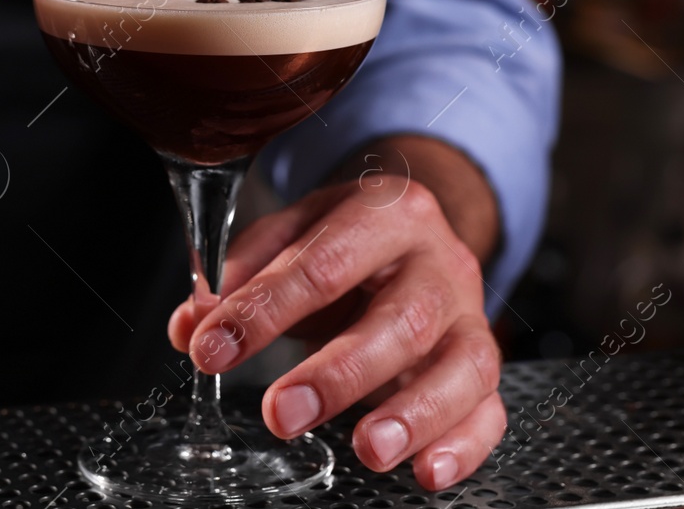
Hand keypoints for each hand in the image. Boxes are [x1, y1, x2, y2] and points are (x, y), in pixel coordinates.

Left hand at [168, 175, 505, 489]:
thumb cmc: (347, 238)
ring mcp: (469, 315)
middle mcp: (438, 262)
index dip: (264, 310)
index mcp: (386, 212)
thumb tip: (192, 326)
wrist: (417, 230)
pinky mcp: (485, 362)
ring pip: (462, 366)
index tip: (211, 349)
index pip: (323, 263)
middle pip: (401, 320)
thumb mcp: (292, 233)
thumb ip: (241, 275)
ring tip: (366, 450)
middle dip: (337, 374)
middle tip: (280, 413)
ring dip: (413, 414)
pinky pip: (490, 409)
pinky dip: (464, 446)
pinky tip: (425, 472)